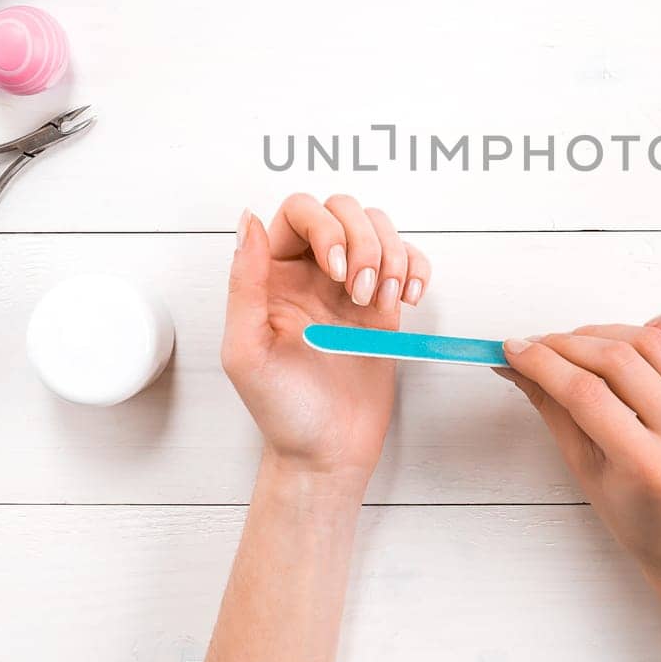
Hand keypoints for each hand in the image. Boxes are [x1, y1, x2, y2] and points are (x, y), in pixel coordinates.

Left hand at [223, 194, 431, 490]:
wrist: (327, 452)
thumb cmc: (282, 410)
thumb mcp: (247, 350)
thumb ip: (244, 283)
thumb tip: (248, 220)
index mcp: (271, 275)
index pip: (299, 212)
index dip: (324, 227)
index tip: (337, 270)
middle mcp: (311, 271)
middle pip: (343, 209)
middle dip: (363, 241)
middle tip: (361, 294)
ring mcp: (351, 285)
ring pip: (378, 227)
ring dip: (390, 256)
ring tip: (382, 304)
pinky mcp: (384, 304)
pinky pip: (407, 260)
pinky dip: (415, 270)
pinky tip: (407, 301)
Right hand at [500, 304, 660, 578]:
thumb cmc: (640, 518)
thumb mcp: (585, 470)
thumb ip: (553, 409)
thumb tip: (518, 364)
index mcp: (650, 466)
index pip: (584, 392)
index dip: (542, 363)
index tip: (514, 349)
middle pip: (617, 360)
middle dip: (566, 345)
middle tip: (538, 346)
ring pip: (654, 341)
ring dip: (606, 332)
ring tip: (579, 344)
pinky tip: (654, 325)